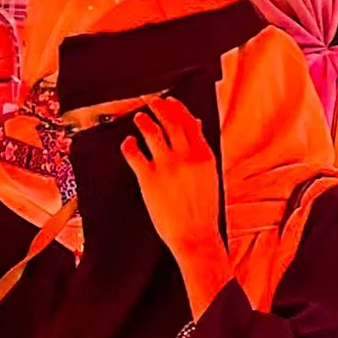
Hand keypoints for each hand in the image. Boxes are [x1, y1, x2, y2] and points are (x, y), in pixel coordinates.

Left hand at [121, 98, 229, 306]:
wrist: (195, 235)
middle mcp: (186, 157)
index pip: (190, 123)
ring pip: (151, 132)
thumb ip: (201, 151)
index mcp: (205, 156)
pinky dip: (129, 144)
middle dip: (160, 108)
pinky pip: (134, 152)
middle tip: (152, 103)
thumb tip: (195, 127)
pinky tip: (129, 142)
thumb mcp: (209, 176)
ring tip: (139, 119)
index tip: (171, 102)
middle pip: (171, 122)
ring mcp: (167, 166)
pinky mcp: (148, 177)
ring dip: (144, 122)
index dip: (178, 109)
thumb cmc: (203, 209)